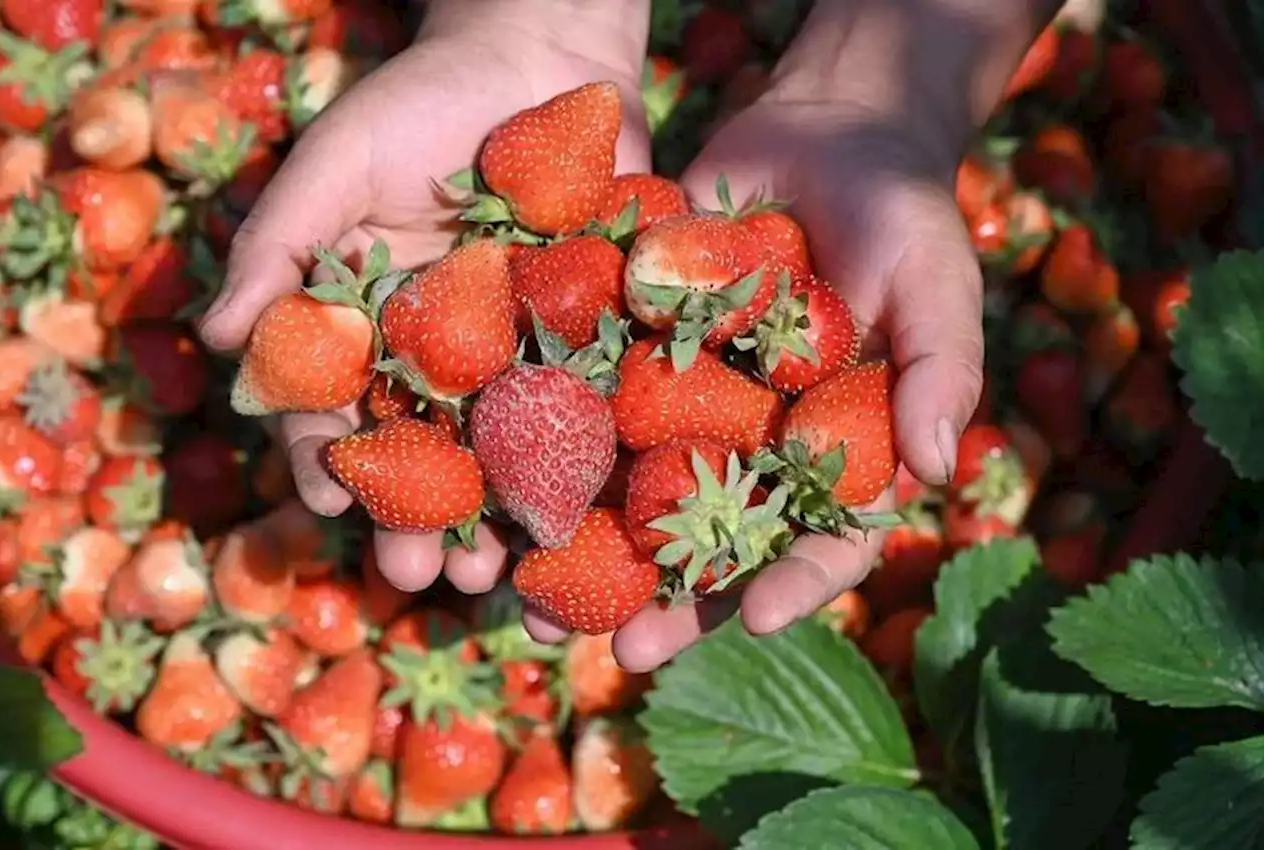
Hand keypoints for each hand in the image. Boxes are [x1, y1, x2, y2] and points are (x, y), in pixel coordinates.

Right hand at [198, 1, 650, 595]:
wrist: (542, 64)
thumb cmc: (421, 104)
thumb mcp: (337, 162)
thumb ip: (279, 245)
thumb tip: (216, 340)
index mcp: (367, 334)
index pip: (334, 414)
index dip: (327, 461)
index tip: (328, 501)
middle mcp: (438, 366)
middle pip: (421, 463)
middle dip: (416, 524)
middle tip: (419, 573)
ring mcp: (518, 367)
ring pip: (501, 467)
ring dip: (496, 527)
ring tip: (497, 580)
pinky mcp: (592, 353)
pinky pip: (588, 426)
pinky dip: (584, 481)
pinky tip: (585, 528)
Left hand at [590, 40, 1007, 674]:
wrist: (823, 132)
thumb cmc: (900, 212)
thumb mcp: (934, 281)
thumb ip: (941, 369)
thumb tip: (940, 469)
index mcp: (835, 452)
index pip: (823, 536)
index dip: (795, 580)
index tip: (759, 619)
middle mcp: (756, 445)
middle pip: (714, 542)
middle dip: (671, 601)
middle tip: (623, 653)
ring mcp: (690, 405)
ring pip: (637, 495)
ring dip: (590, 554)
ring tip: (538, 605)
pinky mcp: (633, 354)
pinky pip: (589, 409)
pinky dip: (546, 454)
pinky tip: (501, 495)